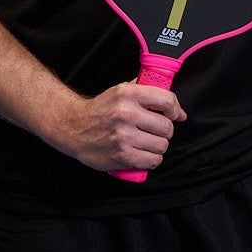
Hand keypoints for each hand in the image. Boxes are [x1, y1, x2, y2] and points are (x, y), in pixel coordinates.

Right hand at [48, 82, 185, 172]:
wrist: (72, 127)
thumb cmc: (101, 110)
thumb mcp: (121, 91)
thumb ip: (148, 93)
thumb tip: (179, 112)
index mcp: (128, 94)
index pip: (167, 101)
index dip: (175, 110)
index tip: (174, 115)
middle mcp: (126, 114)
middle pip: (167, 127)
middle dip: (165, 131)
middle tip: (154, 131)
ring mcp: (124, 136)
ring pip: (162, 145)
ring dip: (158, 146)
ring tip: (146, 143)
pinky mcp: (121, 155)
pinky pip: (153, 160)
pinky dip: (152, 159)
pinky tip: (143, 154)